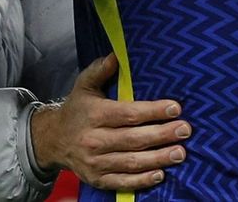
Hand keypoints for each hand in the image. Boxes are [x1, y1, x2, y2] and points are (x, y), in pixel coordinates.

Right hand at [30, 54, 189, 190]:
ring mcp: (94, 162)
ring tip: (180, 153)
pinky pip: (122, 182)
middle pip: (133, 139)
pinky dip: (142, 180)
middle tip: (184, 130)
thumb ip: (101, 70)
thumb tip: (117, 55)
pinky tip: (160, 174)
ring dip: (158, 158)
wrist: (52, 139)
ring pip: (131, 162)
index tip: (175, 108)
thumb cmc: (76, 109)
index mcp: (93, 114)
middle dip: (162, 135)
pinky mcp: (96, 179)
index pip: (127, 114)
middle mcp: (93, 140)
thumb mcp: (84, 85)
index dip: (152, 111)